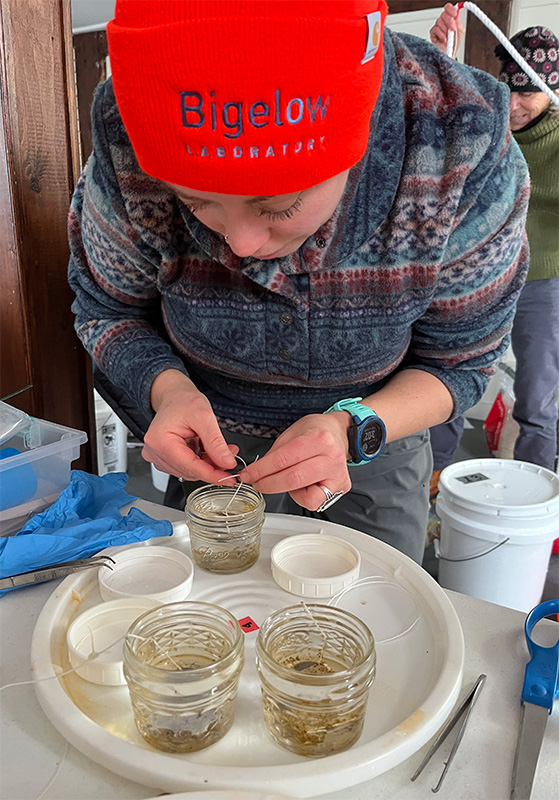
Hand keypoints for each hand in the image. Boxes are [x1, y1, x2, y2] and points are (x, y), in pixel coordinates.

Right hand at [143, 370, 237, 482]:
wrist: (175, 397)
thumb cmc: (184, 402)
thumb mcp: (204, 417)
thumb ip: (216, 443)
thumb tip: (227, 463)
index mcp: (160, 441)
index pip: (190, 467)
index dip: (212, 474)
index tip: (230, 478)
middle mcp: (154, 452)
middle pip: (189, 471)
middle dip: (212, 467)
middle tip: (230, 456)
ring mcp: (157, 456)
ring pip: (188, 472)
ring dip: (207, 465)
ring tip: (219, 449)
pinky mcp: (163, 459)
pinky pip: (185, 467)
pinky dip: (200, 462)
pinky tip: (207, 451)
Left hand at [237, 412, 351, 510]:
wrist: (339, 432)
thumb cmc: (316, 431)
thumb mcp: (292, 433)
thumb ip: (275, 453)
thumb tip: (257, 472)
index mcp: (318, 439)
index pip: (282, 460)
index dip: (260, 470)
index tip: (248, 475)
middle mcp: (331, 458)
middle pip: (292, 479)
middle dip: (268, 484)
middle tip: (257, 483)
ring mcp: (338, 475)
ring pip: (307, 497)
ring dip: (289, 492)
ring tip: (287, 481)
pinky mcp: (341, 487)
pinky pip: (316, 502)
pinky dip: (304, 497)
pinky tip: (302, 486)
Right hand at [430, 3, 464, 56]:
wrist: (450, 54)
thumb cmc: (454, 43)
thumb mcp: (460, 30)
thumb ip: (458, 20)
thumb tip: (458, 10)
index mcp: (450, 19)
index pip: (448, 8)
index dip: (450, 9)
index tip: (455, 14)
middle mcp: (443, 21)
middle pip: (444, 14)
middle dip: (449, 21)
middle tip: (453, 28)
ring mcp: (438, 27)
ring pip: (439, 21)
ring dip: (446, 30)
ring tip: (448, 36)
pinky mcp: (433, 33)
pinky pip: (436, 29)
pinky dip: (441, 35)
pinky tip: (444, 40)